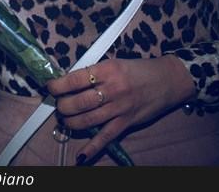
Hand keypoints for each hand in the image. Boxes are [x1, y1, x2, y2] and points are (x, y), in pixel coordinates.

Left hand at [45, 55, 195, 161]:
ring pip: (87, 120)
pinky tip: (80, 156)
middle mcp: (113, 89)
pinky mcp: (127, 123)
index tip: (50, 87)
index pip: (74, 80)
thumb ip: (94, 73)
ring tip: (64, 119)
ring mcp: (120, 108)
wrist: (169, 80)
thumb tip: (69, 82)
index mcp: (107, 70)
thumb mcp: (114, 63)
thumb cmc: (139, 70)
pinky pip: (106, 137)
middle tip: (59, 104)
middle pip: (78, 102)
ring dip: (70, 122)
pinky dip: (92, 148)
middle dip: (62, 106)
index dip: (57, 86)